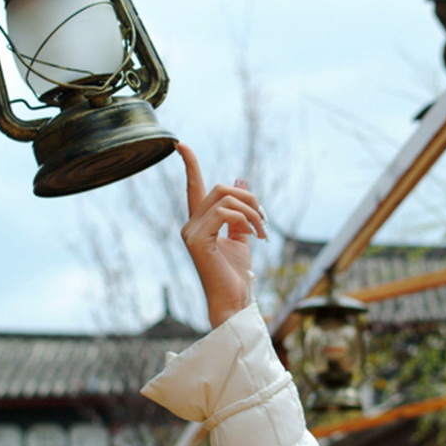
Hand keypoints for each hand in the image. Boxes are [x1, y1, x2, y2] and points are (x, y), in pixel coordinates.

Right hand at [176, 143, 267, 327]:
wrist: (233, 301)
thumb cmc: (236, 274)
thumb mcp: (242, 238)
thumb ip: (240, 214)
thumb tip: (243, 185)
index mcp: (199, 223)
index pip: (193, 188)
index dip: (190, 165)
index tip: (182, 145)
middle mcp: (190, 225)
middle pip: (219, 188)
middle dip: (248, 197)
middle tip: (264, 220)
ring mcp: (190, 232)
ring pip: (225, 198)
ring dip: (252, 211)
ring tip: (263, 231)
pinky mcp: (197, 240)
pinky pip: (225, 213)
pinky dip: (246, 220)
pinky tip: (256, 236)